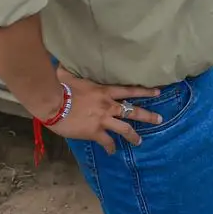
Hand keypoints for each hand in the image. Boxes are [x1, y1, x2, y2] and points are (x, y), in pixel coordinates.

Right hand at [44, 71, 163, 151]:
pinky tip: (112, 152)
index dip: (145, 92)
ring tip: (139, 142)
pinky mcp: (94, 132)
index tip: (158, 93)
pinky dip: (110, 147)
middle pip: (133, 111)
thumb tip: (62, 61)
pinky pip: (107, 142)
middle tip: (160, 119)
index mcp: (104, 91)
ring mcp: (103, 119)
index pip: (130, 91)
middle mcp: (108, 105)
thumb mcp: (67, 74)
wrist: (52, 103)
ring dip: (134, 136)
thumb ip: (69, 69)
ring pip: (125, 129)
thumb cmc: (60, 87)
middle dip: (148, 116)